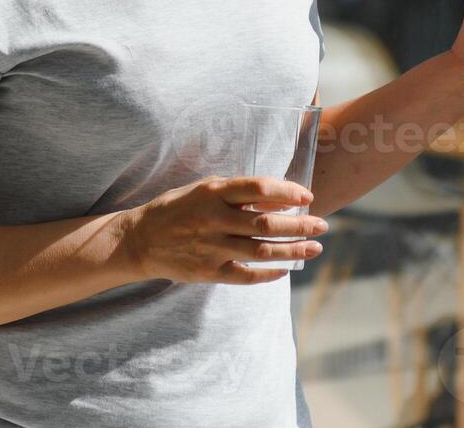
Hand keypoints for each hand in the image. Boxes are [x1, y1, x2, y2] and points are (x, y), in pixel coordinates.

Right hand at [120, 175, 327, 283]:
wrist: (141, 240)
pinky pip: (246, 276)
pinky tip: (286, 269)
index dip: (288, 191)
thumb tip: (279, 196)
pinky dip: (269, 274)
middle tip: (322, 225)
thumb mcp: (204, 188)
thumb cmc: (178, 208)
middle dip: (299, 224)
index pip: (258, 188)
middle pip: (266, 223)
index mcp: (213, 193)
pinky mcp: (209, 272)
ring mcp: (211, 248)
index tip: (307, 195)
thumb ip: (238, 191)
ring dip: (292, 250)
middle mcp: (213, 220)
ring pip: (261, 251)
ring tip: (315, 247)